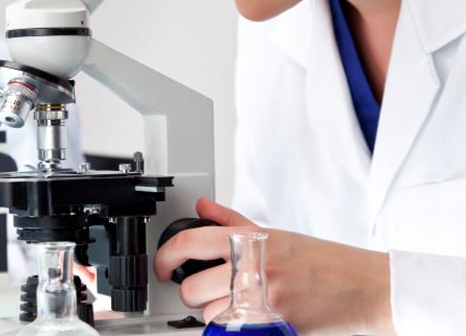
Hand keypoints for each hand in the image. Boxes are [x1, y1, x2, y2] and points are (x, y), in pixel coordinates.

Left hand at [154, 198, 395, 334]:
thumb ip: (232, 222)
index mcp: (251, 241)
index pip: (190, 243)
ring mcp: (262, 300)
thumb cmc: (326, 262)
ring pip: (210, 315)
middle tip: (205, 290)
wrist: (368, 288)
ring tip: (240, 304)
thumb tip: (203, 207)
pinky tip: (250, 319)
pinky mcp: (274, 326)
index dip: (165, 256)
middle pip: (192, 288)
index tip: (161, 265)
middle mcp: (253, 268)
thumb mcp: (276, 234)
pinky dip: (235, 328)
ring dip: (217, 314)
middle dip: (192, 293)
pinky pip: (233, 332)